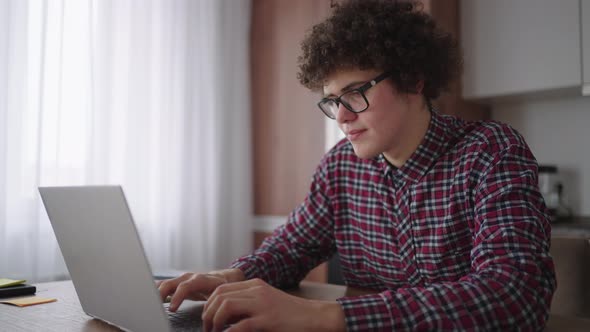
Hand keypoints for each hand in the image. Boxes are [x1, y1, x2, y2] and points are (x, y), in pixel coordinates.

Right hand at [157, 269, 243, 311]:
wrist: (222, 278)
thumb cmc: (221, 287)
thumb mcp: (220, 293)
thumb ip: (215, 302)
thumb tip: (210, 317)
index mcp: (200, 279)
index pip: (185, 286)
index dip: (177, 297)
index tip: (171, 309)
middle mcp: (188, 277)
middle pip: (170, 283)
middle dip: (160, 295)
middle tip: (154, 308)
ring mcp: (181, 279)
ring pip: (164, 283)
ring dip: (155, 293)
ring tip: (148, 304)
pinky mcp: (176, 283)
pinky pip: (163, 285)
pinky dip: (155, 291)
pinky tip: (149, 299)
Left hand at [202, 278, 345, 331]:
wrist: (314, 317)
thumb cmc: (290, 315)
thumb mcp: (266, 303)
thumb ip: (247, 305)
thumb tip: (224, 317)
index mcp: (255, 285)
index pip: (222, 288)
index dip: (209, 304)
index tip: (207, 319)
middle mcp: (257, 290)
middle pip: (220, 295)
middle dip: (208, 313)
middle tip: (208, 328)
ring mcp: (262, 304)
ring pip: (226, 305)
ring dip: (215, 321)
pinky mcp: (268, 319)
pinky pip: (240, 325)